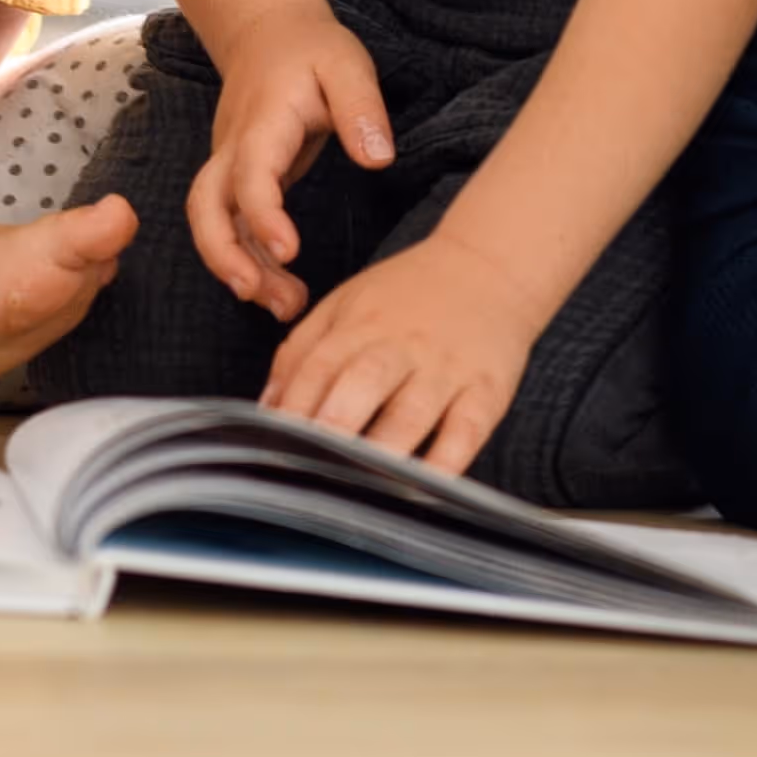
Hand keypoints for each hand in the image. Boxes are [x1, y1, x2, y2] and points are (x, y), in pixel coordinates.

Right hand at [179, 4, 392, 321]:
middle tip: (257, 295)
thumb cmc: (310, 49)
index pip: (250, 173)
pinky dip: (250, 263)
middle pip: (205, 207)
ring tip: (287, 309)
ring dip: (240, 270)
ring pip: (214, 225)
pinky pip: (230, 228)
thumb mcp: (347, 64)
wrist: (266, 32)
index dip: (262, 215)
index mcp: (262, 122)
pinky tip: (282, 292)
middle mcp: (234, 148)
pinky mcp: (237, 181)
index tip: (289, 252)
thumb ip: (362, 109)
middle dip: (223, 255)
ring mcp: (230, 166)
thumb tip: (379, 159)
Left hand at [264, 233, 551, 474]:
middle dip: (336, 424)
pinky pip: (467, 430)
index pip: (319, 366)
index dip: (294, 406)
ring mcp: (446, 369)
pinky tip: (425, 489)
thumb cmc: (408, 295)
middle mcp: (402, 346)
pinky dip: (448, 462)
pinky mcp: (486, 391)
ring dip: (385, 451)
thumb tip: (268, 407)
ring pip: (412, 413)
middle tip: (312, 463)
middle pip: (364, 382)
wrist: (489, 267)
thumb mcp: (346, 304)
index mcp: (360, 325)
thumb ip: (302, 351)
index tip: (273, 445)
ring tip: (362, 485)